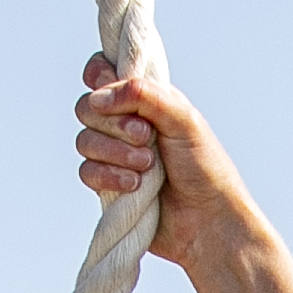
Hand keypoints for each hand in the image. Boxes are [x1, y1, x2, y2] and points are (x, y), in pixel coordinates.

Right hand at [72, 64, 255, 280]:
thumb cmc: (204, 167)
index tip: (110, 86)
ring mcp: (114, 155)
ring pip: (84, 141)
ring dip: (115, 152)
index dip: (98, 75)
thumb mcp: (183, 119)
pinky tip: (135, 186)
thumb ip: (144, 95)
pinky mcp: (108, 186)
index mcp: (144, 99)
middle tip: (146, 136)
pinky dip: (109, 177)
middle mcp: (125, 123)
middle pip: (86, 107)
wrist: (208, 220)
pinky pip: (87, 172)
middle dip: (113, 122)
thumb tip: (98, 95)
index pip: (102, 72)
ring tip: (148, 165)